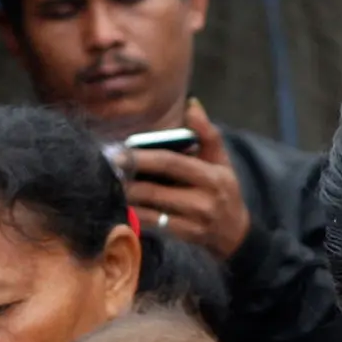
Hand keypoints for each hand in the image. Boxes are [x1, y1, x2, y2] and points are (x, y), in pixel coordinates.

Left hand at [120, 101, 253, 259]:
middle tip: (106, 169)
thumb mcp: (221, 161)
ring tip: (109, 185)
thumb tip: (192, 104)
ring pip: (149, 209)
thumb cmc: (223, 190)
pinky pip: (152, 226)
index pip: (171, 163)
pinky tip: (122, 206)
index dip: (143, 157)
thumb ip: (207, 133)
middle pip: (155, 189)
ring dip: (127, 198)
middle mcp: (203, 201)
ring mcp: (193, 222)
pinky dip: (134, 216)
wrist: (235, 233)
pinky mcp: (184, 238)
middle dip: (127, 180)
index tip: (120, 150)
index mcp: (211, 176)